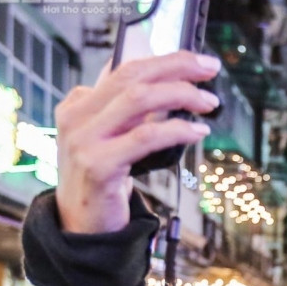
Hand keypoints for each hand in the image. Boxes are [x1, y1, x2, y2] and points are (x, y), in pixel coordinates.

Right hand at [55, 52, 220, 233]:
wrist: (82, 225)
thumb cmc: (103, 180)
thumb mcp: (109, 138)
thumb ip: (125, 111)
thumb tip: (161, 82)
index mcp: (79, 104)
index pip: (124, 68)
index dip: (165, 60)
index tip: (199, 62)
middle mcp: (76, 117)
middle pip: (132, 76)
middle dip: (177, 67)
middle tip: (210, 70)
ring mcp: (84, 140)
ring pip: (138, 99)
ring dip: (181, 95)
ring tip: (209, 103)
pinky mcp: (98, 165)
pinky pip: (145, 137)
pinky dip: (177, 130)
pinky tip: (198, 130)